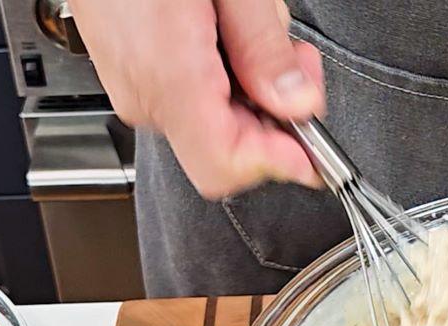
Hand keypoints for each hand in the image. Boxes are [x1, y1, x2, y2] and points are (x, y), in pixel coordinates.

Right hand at [69, 0, 324, 197]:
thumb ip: (265, 48)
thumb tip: (299, 106)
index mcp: (169, 75)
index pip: (226, 166)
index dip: (279, 164)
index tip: (315, 149)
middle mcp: (144, 91)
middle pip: (226, 151)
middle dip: (275, 122)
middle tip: (299, 71)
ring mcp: (133, 84)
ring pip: (212, 127)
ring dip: (254, 96)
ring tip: (261, 37)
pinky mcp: (132, 70)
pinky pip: (190, 100)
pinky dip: (226, 82)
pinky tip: (232, 39)